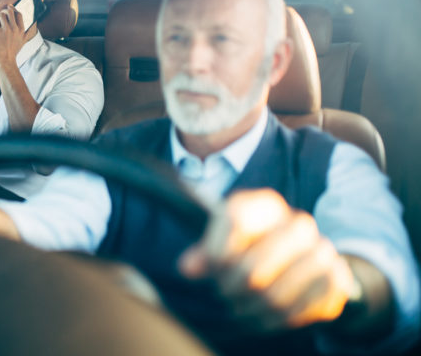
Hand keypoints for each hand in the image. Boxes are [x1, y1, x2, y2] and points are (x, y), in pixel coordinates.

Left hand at [0, 5, 29, 70]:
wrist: (5, 60)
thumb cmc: (12, 51)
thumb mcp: (23, 41)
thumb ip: (27, 32)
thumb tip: (33, 24)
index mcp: (22, 30)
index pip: (19, 14)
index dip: (13, 9)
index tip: (9, 7)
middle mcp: (15, 29)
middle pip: (10, 11)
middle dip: (4, 11)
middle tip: (1, 16)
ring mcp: (7, 30)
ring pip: (1, 15)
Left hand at [178, 189, 354, 331]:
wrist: (304, 255)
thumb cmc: (251, 247)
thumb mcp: (225, 241)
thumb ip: (205, 252)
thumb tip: (188, 267)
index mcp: (266, 205)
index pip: (234, 225)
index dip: (215, 253)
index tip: (211, 266)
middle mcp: (298, 223)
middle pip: (252, 272)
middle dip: (232, 290)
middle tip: (224, 292)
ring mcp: (323, 251)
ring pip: (274, 297)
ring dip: (251, 309)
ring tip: (241, 307)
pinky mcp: (337, 280)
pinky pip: (300, 312)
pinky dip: (277, 319)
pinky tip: (265, 315)